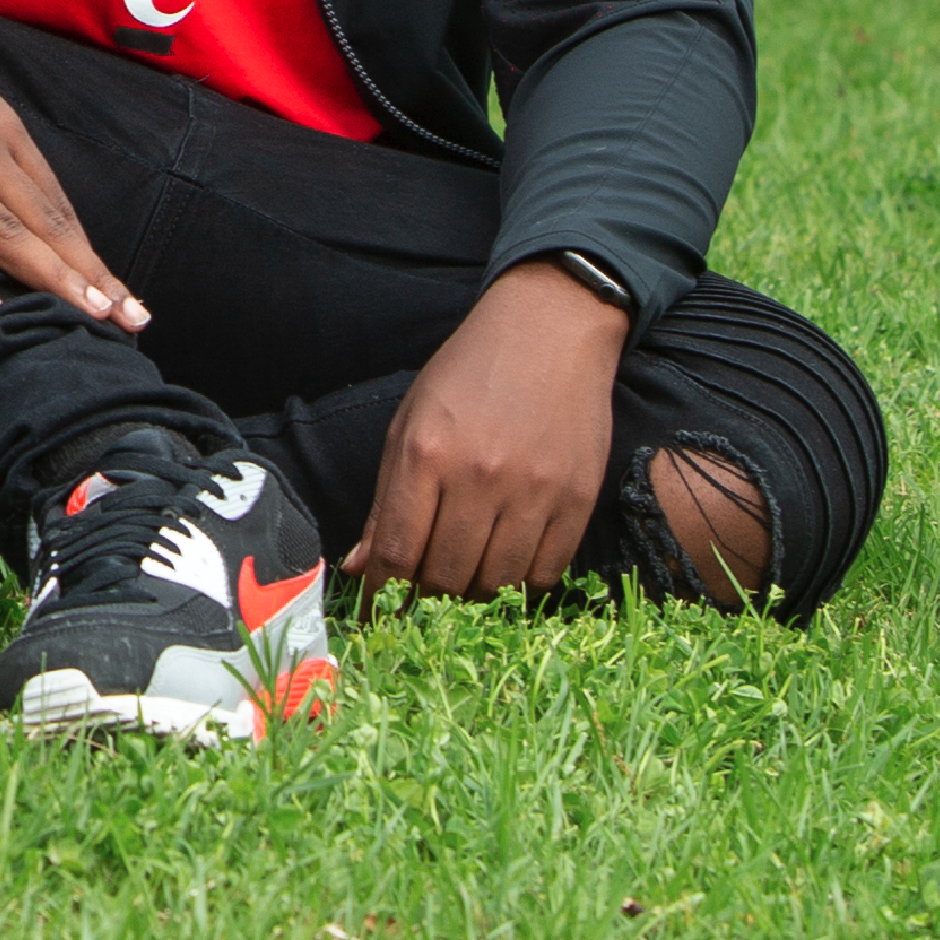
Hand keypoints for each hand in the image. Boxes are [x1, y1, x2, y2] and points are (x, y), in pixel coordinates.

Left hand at [347, 258, 627, 604]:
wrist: (550, 330)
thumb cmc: (469, 373)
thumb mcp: (410, 421)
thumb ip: (385, 500)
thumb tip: (361, 568)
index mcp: (426, 454)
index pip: (397, 552)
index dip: (382, 592)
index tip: (379, 609)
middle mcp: (479, 476)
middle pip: (445, 578)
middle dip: (427, 596)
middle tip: (426, 588)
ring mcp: (534, 490)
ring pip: (496, 584)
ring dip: (475, 593)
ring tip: (467, 573)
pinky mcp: (578, 499)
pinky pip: (545, 573)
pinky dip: (521, 584)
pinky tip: (508, 565)